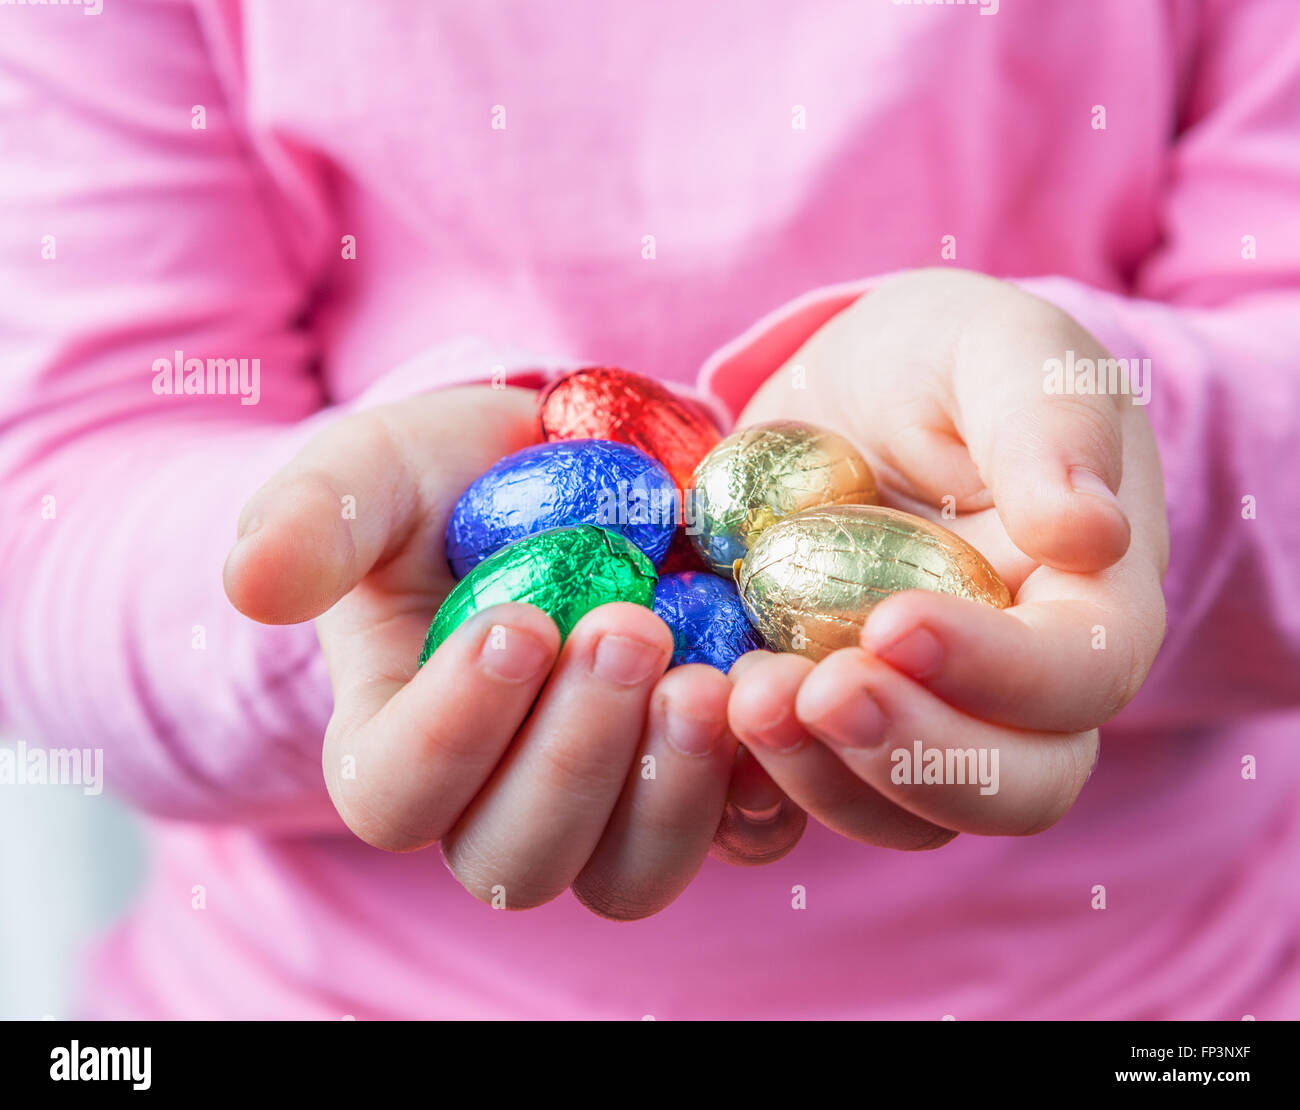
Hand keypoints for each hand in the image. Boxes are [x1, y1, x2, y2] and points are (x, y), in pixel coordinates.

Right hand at [224, 385, 744, 917]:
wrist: (565, 472)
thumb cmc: (447, 482)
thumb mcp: (369, 477)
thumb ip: (309, 521)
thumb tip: (250, 583)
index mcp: (395, 741)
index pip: (396, 793)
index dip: (453, 730)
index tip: (515, 621)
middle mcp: (495, 797)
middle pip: (517, 858)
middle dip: (574, 754)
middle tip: (627, 630)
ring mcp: (603, 802)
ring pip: (625, 876)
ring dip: (668, 793)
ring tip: (708, 679)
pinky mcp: (695, 781)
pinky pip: (736, 836)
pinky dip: (761, 789)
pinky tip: (772, 700)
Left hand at [725, 268, 1168, 846]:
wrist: (851, 394)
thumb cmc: (944, 363)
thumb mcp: (1000, 351)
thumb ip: (1050, 426)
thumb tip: (1090, 532)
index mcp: (1088, 604)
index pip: (1081, 678)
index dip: (999, 672)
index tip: (895, 621)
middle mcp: (1017, 690)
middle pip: (1014, 788)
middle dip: (913, 759)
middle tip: (817, 691)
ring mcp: (919, 718)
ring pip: (905, 815)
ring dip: (823, 776)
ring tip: (746, 694)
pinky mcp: (829, 728)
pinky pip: (808, 796)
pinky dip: (759, 783)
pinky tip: (704, 714)